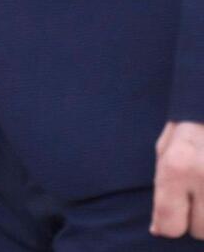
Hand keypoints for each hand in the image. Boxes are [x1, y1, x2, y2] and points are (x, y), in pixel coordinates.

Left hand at [152, 121, 203, 238]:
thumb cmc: (188, 126)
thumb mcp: (165, 149)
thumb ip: (161, 189)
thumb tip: (158, 229)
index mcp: (178, 167)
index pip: (170, 226)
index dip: (169, 222)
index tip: (173, 209)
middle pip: (199, 230)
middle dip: (196, 216)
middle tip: (196, 189)